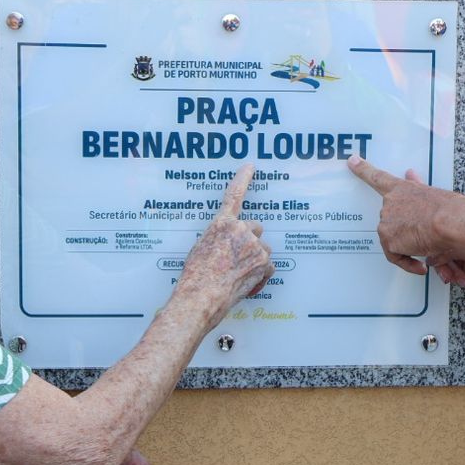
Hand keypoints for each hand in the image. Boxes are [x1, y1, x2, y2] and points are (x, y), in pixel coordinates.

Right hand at [178, 164, 273, 326]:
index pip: (234, 195)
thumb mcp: (200, 248)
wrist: (201, 297)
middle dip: (249, 241)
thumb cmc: (195, 277)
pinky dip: (261, 275)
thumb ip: (217, 239)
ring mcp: (254, 246)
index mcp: (221, 224)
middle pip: (254, 228)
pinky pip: (269, 267)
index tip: (251, 166)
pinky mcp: (263, 263)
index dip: (243, 179)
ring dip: (255, 259)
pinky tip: (246, 284)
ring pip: (262, 248)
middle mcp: (240, 231)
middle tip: (236, 258)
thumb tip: (225, 245)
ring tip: (237, 274)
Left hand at [347, 155, 456, 274]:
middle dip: (406, 229)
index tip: (352, 161)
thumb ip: (417, 186)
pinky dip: (408, 263)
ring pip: (394, 238)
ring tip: (429, 247)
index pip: (378, 177)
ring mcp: (387, 221)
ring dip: (409, 246)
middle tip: (424, 236)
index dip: (363, 169)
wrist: (449, 222)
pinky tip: (420, 266)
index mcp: (402, 188)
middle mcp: (389, 203)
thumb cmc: (450, 209)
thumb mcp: (432, 192)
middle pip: (391, 220)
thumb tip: (410, 174)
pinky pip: (396, 256)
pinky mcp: (389, 240)